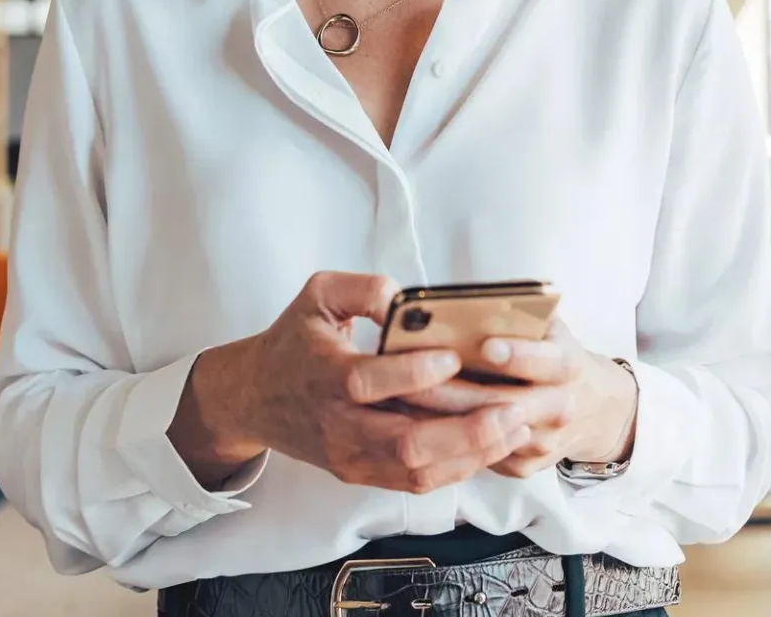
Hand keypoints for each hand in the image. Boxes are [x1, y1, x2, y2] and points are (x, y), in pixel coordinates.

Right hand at [177, 272, 534, 493]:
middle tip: (511, 410)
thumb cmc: (295, 340)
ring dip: (472, 454)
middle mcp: (337, 425)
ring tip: (515, 428)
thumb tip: (403, 297)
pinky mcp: (361, 473)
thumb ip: (362, 288)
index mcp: (323, 375)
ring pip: (417, 470)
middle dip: (465, 430)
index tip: (453, 359)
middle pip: (404, 442)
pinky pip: (415, 481)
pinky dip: (458, 468)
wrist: (255, 398)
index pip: (368, 383)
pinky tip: (492, 446)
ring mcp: (350, 456)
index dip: (413, 374)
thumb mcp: (317, 295)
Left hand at [396, 322, 637, 478]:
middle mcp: (560, 408)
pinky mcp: (522, 466)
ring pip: (481, 436)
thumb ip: (519, 316)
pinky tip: (408, 421)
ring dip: (436, 418)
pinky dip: (440, 440)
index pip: (548, 362)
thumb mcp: (550, 328)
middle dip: (451, 392)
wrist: (593, 409)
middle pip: (500, 405)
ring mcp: (541, 442)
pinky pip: (475, 457)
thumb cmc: (555, 355)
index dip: (518, 356)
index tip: (486, 345)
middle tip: (409, 377)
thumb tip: (467, 305)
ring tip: (396, 397)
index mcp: (569, 366)